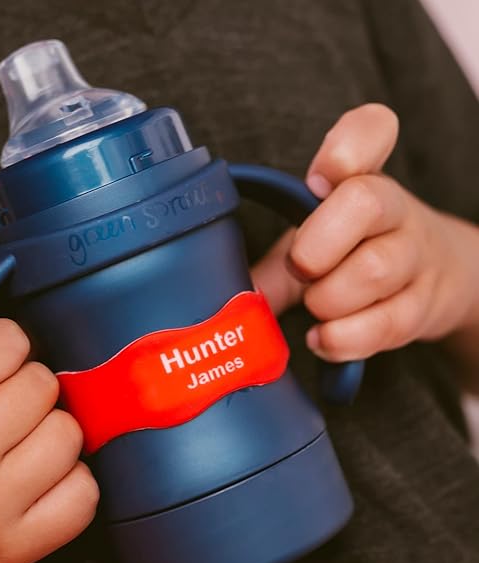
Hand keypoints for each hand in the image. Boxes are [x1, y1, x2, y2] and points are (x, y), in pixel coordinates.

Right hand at [0, 319, 98, 562]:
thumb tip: (29, 349)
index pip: (7, 341)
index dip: (5, 346)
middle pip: (43, 385)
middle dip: (25, 389)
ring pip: (69, 435)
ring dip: (48, 433)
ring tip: (14, 446)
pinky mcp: (11, 550)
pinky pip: (83, 495)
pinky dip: (68, 482)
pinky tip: (36, 480)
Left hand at [251, 103, 478, 361]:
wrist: (432, 284)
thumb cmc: (351, 256)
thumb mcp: (311, 245)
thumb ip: (271, 266)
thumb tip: (222, 300)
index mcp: (362, 179)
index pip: (372, 131)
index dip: (347, 146)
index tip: (317, 179)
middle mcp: (394, 211)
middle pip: (367, 203)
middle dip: (319, 242)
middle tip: (300, 267)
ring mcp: (414, 258)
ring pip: (376, 269)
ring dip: (329, 297)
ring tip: (313, 307)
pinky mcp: (420, 307)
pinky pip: (386, 323)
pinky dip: (345, 337)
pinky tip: (322, 339)